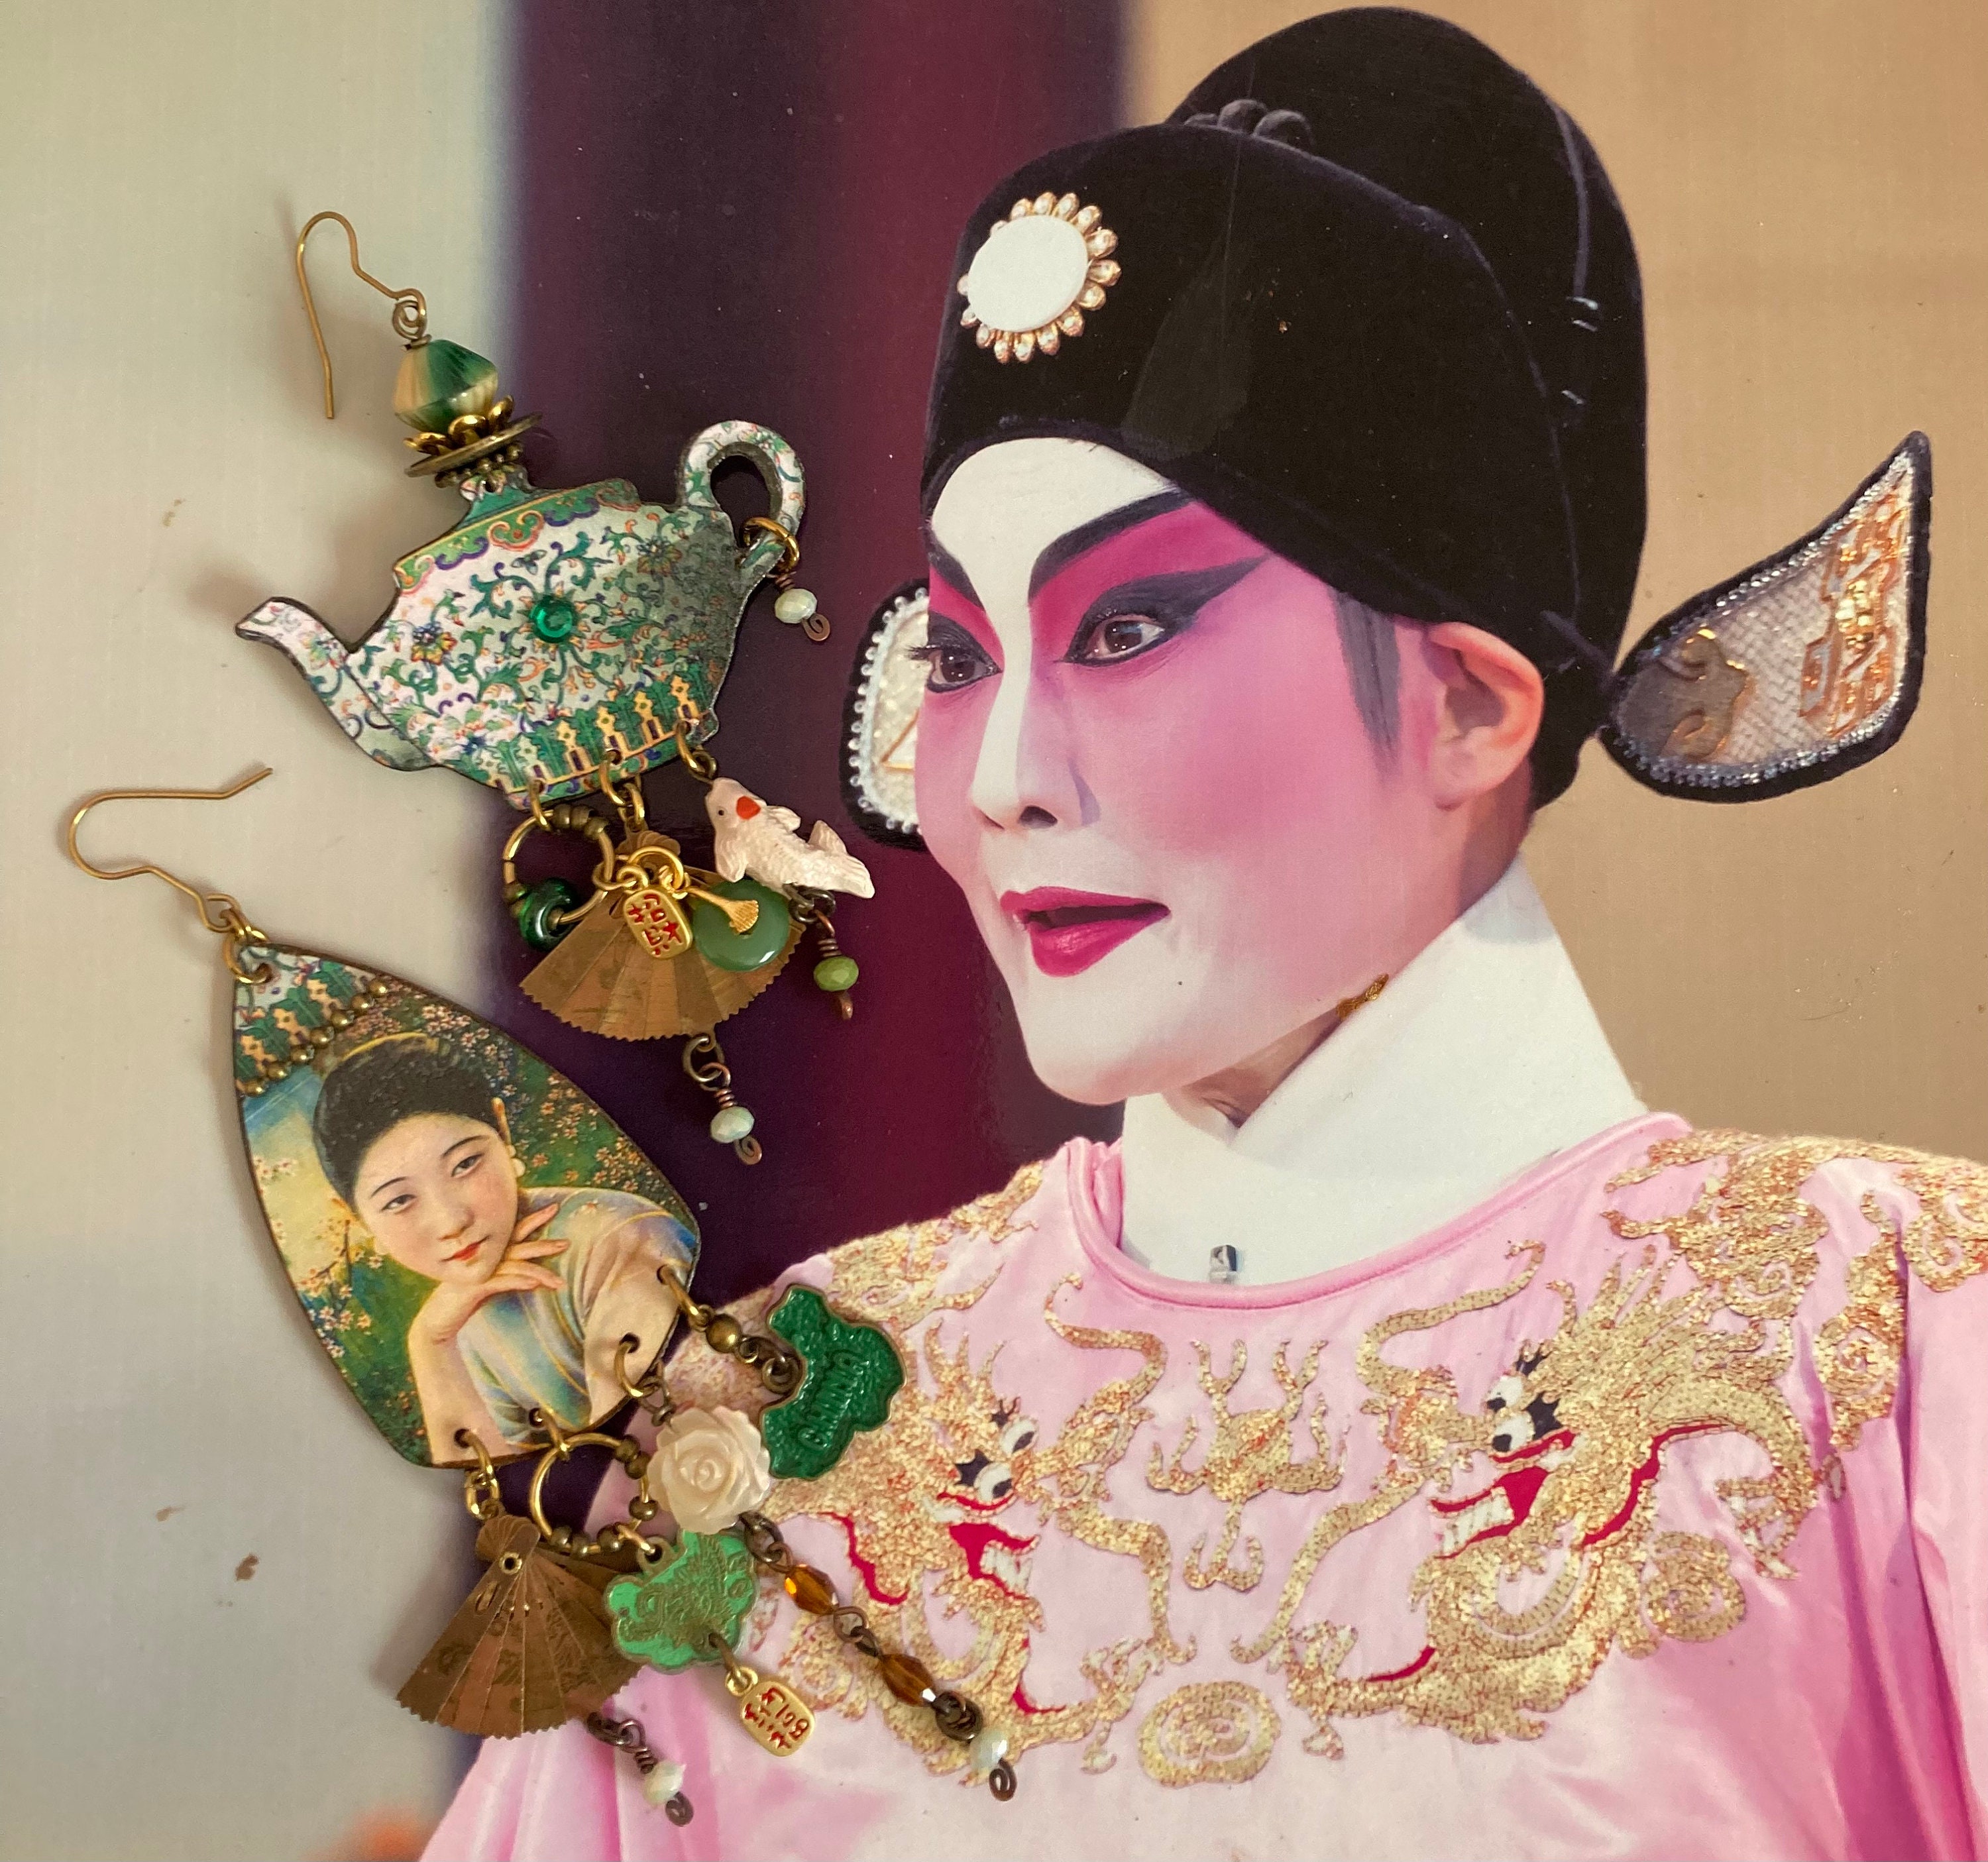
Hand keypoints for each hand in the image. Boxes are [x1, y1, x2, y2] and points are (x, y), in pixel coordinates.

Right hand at [412, 1204, 564, 1346]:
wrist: (438, 1319)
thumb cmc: (466, 1299)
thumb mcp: (489, 1282)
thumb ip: (507, 1272)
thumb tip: (534, 1275)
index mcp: (488, 1251)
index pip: (515, 1230)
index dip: (535, 1218)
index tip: (555, 1207)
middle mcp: (484, 1256)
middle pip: (519, 1244)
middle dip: (544, 1243)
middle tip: (567, 1243)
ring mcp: (478, 1269)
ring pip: (514, 1265)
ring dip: (539, 1273)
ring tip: (560, 1282)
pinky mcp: (473, 1286)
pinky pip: (500, 1281)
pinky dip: (518, 1281)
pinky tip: (534, 1285)